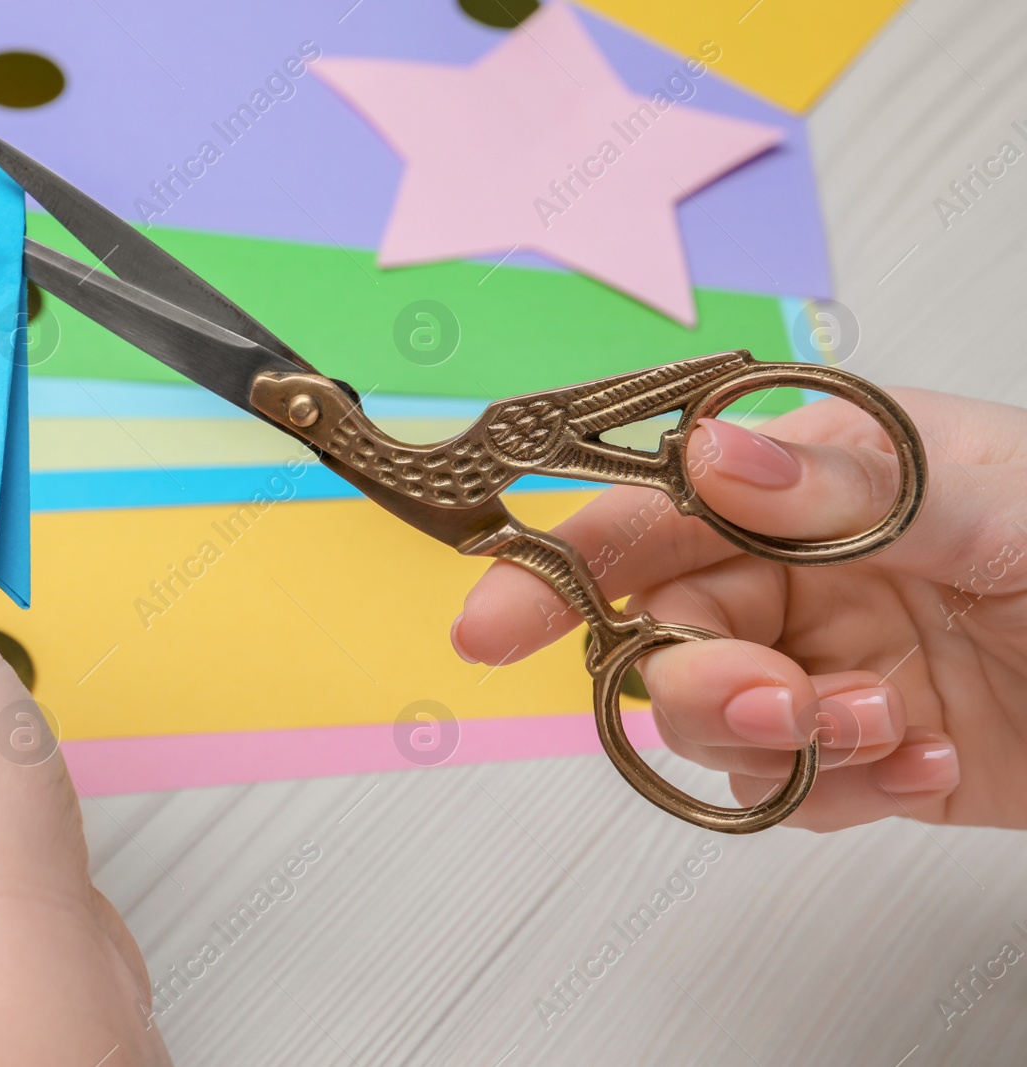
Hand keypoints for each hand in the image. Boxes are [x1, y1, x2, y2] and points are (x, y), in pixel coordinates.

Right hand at [452, 388, 1026, 831]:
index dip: (559, 564)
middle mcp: (797, 573)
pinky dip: (840, 788)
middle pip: (658, 635)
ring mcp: (824, 663)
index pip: (647, 514)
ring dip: (774, 738)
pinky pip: (787, 789)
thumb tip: (711, 453)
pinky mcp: (863, 751)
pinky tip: (919, 760)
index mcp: (808, 481)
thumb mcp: (986, 490)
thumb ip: (839, 479)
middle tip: (762, 696)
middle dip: (691, 677)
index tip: (495, 622)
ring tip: (872, 726)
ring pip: (708, 723)